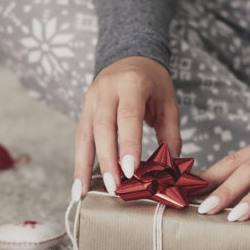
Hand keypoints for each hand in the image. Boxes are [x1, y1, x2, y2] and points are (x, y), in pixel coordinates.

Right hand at [73, 56, 180, 198]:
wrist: (130, 58)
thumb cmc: (153, 83)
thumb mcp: (168, 103)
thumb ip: (170, 136)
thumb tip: (169, 171)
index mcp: (132, 83)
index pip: (128, 116)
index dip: (129, 144)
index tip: (131, 171)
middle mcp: (106, 90)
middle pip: (102, 128)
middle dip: (107, 160)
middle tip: (114, 187)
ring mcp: (91, 98)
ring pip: (84, 135)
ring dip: (83, 166)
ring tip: (82, 192)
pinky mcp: (83, 109)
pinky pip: (80, 137)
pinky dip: (79, 161)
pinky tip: (79, 182)